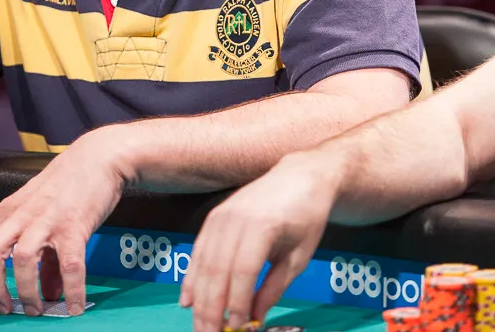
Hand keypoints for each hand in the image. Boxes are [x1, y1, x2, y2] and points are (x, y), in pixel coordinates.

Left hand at [0, 130, 125, 316]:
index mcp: (8, 212)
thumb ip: (44, 256)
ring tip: (35, 310)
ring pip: (23, 259)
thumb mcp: (42, 214)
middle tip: (4, 310)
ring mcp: (47, 219)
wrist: (98, 157)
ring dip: (26, 291)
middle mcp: (21, 215)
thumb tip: (51, 293)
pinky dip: (71, 289)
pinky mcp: (74, 225)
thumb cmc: (68, 185)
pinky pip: (69, 264)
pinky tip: (74, 306)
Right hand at [180, 153, 335, 331]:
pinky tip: (188, 301)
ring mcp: (220, 216)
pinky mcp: (213, 218)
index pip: (243, 270)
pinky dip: (191, 279)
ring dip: (199, 299)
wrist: (299, 177)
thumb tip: (253, 318)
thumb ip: (274, 288)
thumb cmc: (306, 218)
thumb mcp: (299, 256)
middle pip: (216, 269)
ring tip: (200, 326)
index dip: (237, 301)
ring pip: (203, 263)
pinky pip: (198, 252)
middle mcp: (234, 219)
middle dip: (211, 307)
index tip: (238, 326)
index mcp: (262, 226)